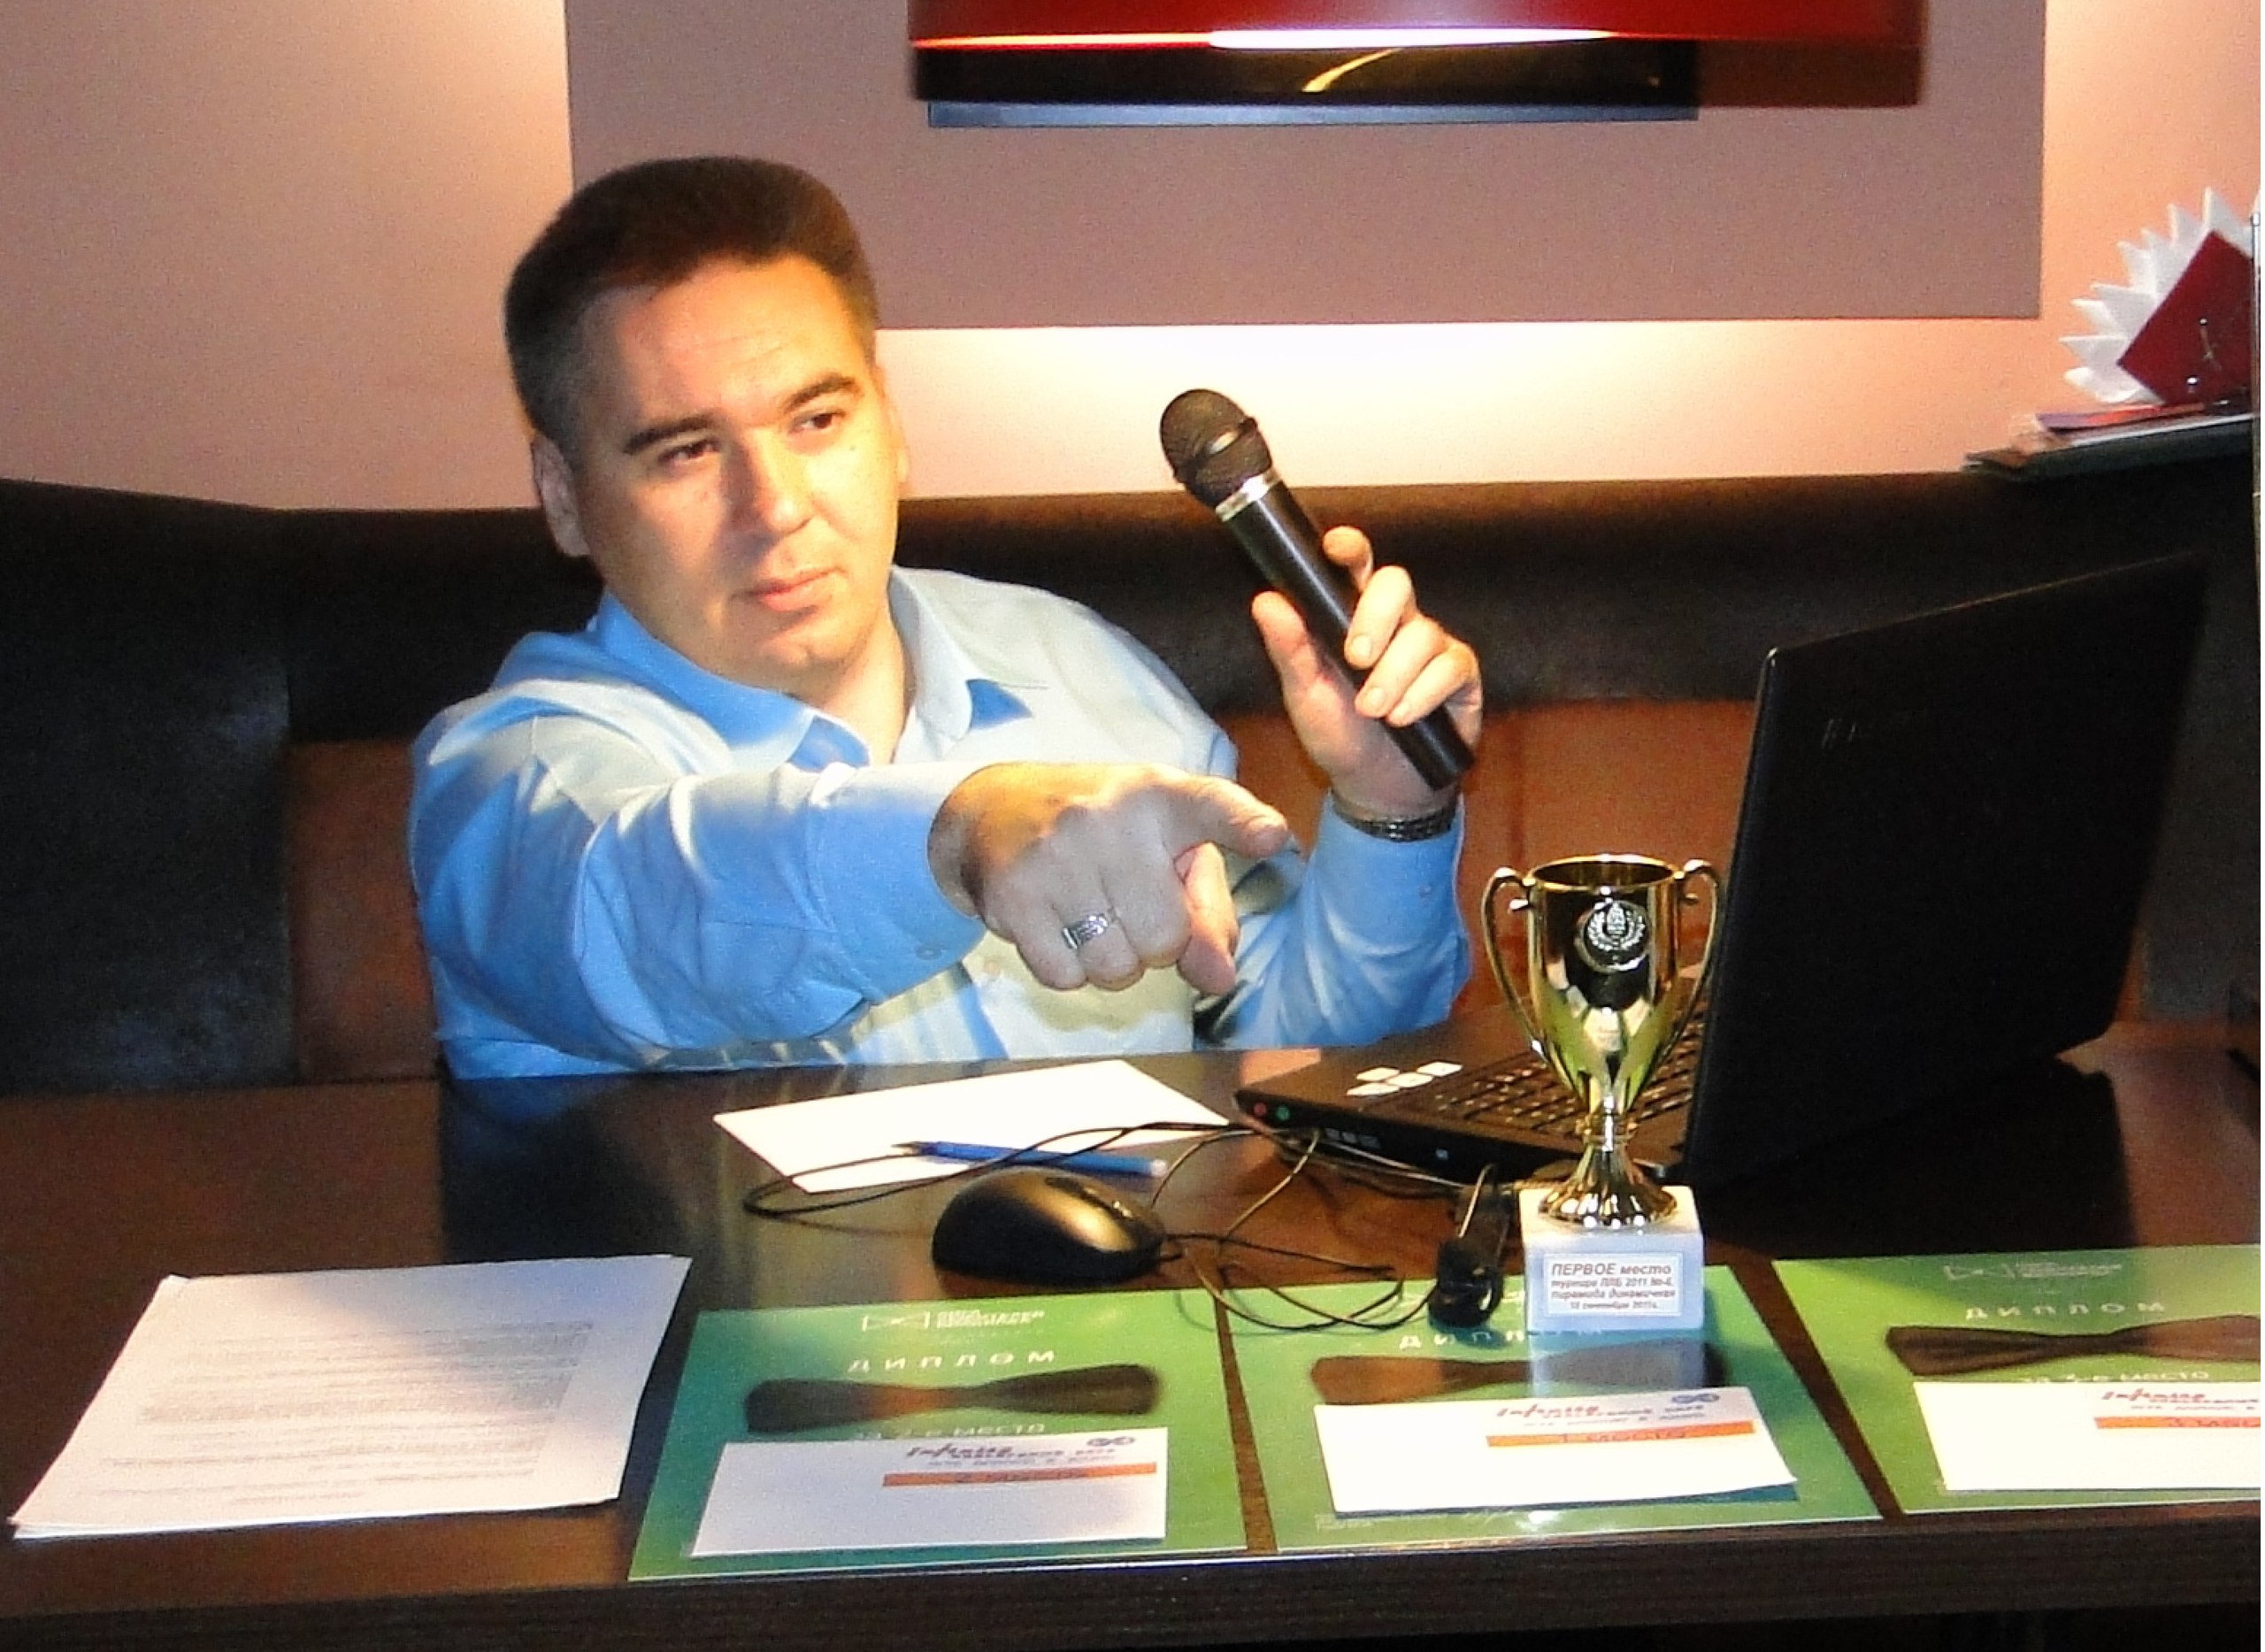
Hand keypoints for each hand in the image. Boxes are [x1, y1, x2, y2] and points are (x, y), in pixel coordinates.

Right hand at [927, 764, 1288, 995]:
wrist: (992, 811)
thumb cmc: (1105, 835)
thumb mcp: (1166, 851)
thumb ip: (1207, 915)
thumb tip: (1219, 980)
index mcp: (1161, 796)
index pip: (1211, 806)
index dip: (1243, 825)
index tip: (1271, 837)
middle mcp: (1109, 817)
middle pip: (1164, 937)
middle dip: (1152, 942)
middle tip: (1125, 903)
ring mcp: (1057, 854)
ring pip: (1115, 967)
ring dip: (1110, 961)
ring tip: (1091, 913)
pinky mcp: (1014, 893)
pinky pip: (1066, 976)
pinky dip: (1068, 968)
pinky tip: (1056, 924)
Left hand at [1249, 525, 1481, 816]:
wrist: (1378, 787)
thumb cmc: (1339, 735)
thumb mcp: (1305, 696)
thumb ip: (1289, 650)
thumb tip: (1266, 601)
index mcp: (1353, 617)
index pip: (1355, 567)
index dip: (1350, 549)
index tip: (1337, 548)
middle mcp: (1396, 622)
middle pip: (1396, 583)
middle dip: (1375, 618)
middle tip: (1355, 659)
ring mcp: (1432, 645)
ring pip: (1421, 633)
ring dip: (1393, 675)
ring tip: (1372, 711)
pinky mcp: (1459, 673)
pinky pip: (1449, 667)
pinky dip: (1422, 695)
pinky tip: (1402, 719)